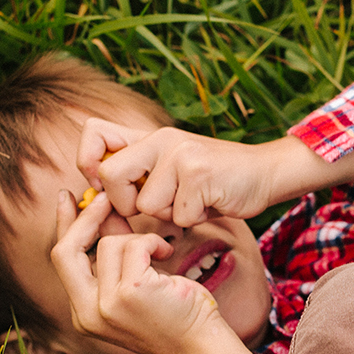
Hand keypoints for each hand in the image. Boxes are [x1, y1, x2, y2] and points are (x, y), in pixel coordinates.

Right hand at [49, 189, 232, 353]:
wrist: (200, 344)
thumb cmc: (171, 314)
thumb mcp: (133, 283)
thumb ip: (112, 253)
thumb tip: (100, 209)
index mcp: (83, 314)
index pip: (62, 261)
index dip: (62, 225)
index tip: (67, 197)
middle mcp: (87, 314)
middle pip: (65, 251)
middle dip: (84, 218)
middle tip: (104, 197)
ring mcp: (107, 305)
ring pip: (108, 243)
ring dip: (139, 239)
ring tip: (161, 254)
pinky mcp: (130, 292)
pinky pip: (135, 245)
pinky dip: (154, 242)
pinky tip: (168, 254)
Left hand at [77, 117, 307, 225]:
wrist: (265, 172)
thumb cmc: (215, 181)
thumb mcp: (172, 169)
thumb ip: (138, 176)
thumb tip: (95, 197)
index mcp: (149, 137)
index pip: (94, 132)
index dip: (87, 163)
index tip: (106, 188)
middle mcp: (161, 139)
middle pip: (110, 174)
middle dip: (126, 203)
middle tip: (157, 205)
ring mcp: (180, 155)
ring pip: (147, 205)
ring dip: (170, 215)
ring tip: (193, 202)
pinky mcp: (199, 175)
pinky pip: (178, 216)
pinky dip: (194, 220)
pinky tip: (210, 205)